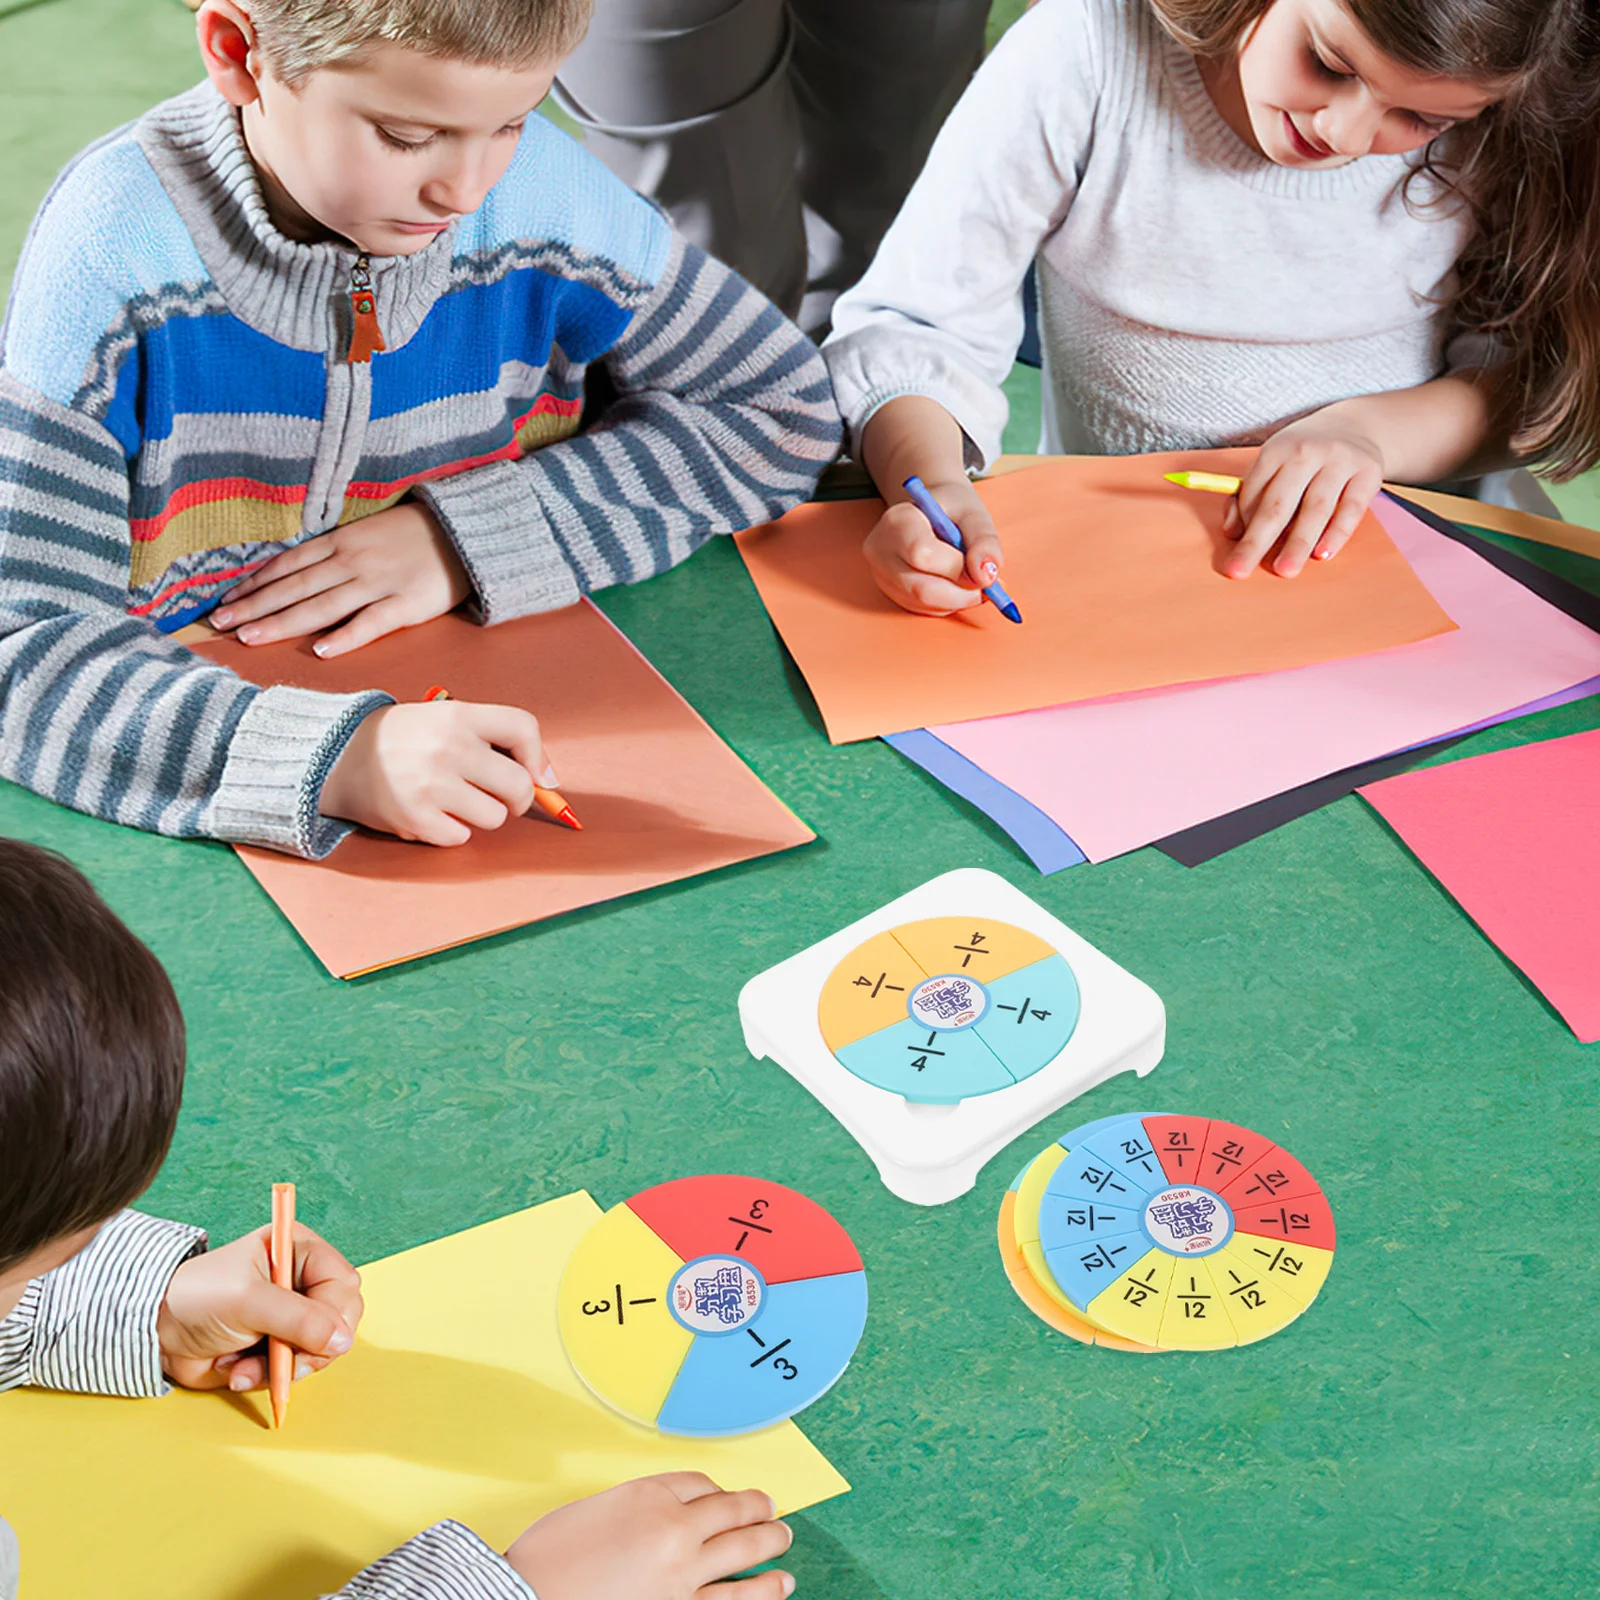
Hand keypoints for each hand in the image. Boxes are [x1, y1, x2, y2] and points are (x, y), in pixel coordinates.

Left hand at [157, 1225, 362, 1393]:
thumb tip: (343, 1340)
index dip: (337, 1315)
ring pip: (319, 1351)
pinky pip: (292, 1369)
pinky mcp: (276, 1346)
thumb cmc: (197, 1297)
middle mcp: (300, 1282)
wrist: (153, 1332)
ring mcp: (290, 1316)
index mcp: (299, 1251)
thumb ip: (299, 1319)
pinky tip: (238, 1372)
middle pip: (339, 1321)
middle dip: (311, 1348)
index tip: (320, 1341)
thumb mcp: (249, 1301)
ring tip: (247, 1368)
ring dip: (284, 1368)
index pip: (342, 1284)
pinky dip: (267, 1378)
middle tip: (285, 1361)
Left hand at [209, 501, 471, 655]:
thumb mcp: (369, 534)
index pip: (287, 565)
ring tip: (250, 638)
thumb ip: (336, 553)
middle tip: (219, 624)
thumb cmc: (416, 535)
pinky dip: (346, 636)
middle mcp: (352, 562)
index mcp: (342, 543)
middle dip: (254, 606)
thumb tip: (298, 575)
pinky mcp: (407, 604)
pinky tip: (322, 651)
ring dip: (283, 622)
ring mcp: (378, 583)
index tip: (225, 601)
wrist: (465, 532)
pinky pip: (371, 623)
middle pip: (295, 588)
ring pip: (322, 606)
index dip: (254, 584)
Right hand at [319, 700, 552, 846]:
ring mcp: (430, 784)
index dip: (538, 757)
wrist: (338, 755)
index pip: (522, 726)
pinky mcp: (414, 817)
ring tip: (457, 802)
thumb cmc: (406, 740)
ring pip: (495, 817)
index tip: (537, 776)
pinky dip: (452, 831)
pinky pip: (461, 837)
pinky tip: (433, 814)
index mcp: (458, 715)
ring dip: (483, 816)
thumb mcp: (446, 719)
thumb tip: (547, 782)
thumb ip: (493, 739)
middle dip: (518, 799)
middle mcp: (448, 747)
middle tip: (502, 798)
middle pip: (519, 785)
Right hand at [505, 1474, 794, 1599]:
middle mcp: (675, 1531)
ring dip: (771, 1545)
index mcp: (650, 1496)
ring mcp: (683, 1576)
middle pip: (733, 1511)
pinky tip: (778, 1586)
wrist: (527, 1597)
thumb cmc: (550, 1557)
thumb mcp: (596, 1508)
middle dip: (758, 1509)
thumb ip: (639, 1503)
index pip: (702, 1483)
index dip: (717, 1489)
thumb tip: (667, 1510)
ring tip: (784, 1541)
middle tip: (772, 1510)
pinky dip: (762, 1592)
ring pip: (745, 1553)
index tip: (725, 1494)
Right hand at [862, 478, 1004, 615]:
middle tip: (987, 586)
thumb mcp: (973, 513)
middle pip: (920, 588)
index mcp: (898, 520)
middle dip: (961, 594)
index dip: (958, 570)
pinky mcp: (888, 591)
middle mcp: (881, 550)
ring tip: (972, 581)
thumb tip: (986, 576)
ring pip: (922, 604)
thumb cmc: (951, 507)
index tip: (985, 573)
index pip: (922, 554)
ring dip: (956, 600)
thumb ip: (984, 541)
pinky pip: (921, 609)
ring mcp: (881, 574)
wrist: (928, 509)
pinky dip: (945, 604)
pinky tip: (955, 585)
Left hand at [1221, 419, 1385, 577]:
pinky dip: (1337, 532)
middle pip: (1279, 503)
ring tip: (1284, 570)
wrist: (1357, 427)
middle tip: (1239, 570)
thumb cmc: (1303, 457)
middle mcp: (1308, 452)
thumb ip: (1249, 495)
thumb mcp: (1274, 463)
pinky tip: (1323, 555)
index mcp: (1277, 449)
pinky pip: (1351, 508)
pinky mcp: (1368, 473)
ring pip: (1316, 508)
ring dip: (1298, 542)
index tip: (1232, 551)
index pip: (1254, 490)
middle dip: (1257, 540)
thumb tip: (1231, 531)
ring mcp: (1340, 461)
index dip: (1243, 522)